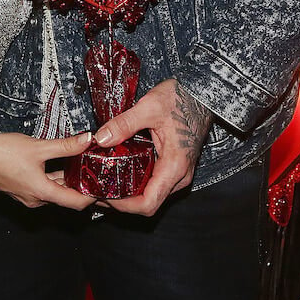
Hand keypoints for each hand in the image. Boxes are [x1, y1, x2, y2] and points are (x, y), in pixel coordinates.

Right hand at [0, 131, 95, 210]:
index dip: (93, 197)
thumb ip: (65, 146)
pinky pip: (43, 186)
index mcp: (42, 192)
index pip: (76, 202)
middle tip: (98, 175)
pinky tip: (60, 164)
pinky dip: (54, 178)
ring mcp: (27, 195)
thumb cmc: (0, 153)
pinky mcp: (21, 188)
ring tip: (82, 167)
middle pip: (66, 197)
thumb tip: (86, 141)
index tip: (105, 188)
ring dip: (67, 181)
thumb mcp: (38, 147)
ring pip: (54, 191)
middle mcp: (35, 199)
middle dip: (82, 187)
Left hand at [92, 79, 209, 216]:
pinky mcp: (174, 165)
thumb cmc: (183, 99)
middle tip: (97, 191)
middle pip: (148, 203)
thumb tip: (101, 139)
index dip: (123, 206)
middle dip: (122, 202)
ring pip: (152, 194)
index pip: (148, 203)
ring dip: (129, 194)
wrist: (202, 93)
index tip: (103, 197)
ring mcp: (178, 172)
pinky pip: (155, 183)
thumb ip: (124, 123)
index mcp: (174, 166)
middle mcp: (179, 175)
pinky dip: (137, 183)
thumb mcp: (150, 106)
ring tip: (105, 184)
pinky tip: (120, 173)